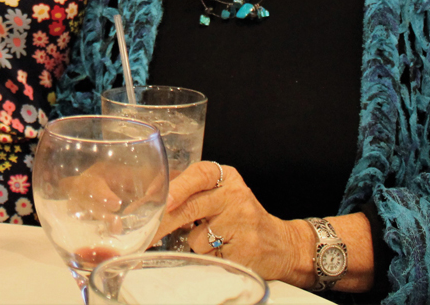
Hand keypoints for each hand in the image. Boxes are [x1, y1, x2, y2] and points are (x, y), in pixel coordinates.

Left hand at [156, 160, 315, 284]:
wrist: (281, 244)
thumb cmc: (241, 218)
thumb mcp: (220, 194)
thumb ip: (191, 191)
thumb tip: (152, 195)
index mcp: (227, 177)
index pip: (199, 174)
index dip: (178, 187)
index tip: (163, 200)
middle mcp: (236, 195)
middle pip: (191, 207)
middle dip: (165, 222)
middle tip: (148, 231)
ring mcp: (243, 222)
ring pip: (197, 236)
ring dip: (197, 242)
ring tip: (216, 239)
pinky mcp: (245, 249)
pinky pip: (210, 256)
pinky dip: (211, 256)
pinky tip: (226, 250)